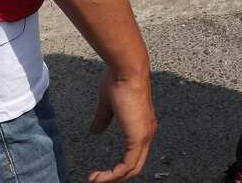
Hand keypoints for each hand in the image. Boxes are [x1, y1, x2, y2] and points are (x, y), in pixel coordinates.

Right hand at [88, 65, 156, 182]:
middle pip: (135, 165)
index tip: (100, 171)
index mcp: (141, 125)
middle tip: (97, 180)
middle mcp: (147, 132)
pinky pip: (128, 165)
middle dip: (115, 177)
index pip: (134, 154)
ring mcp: (144, 135)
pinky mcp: (138, 136)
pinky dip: (113, 174)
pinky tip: (99, 177)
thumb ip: (103, 118)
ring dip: (112, 178)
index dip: (118, 166)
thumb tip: (95, 131)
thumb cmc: (118, 81)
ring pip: (132, 168)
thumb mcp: (108, 105)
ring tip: (94, 180)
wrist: (126, 70)